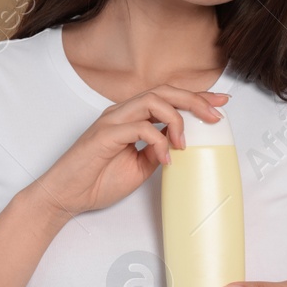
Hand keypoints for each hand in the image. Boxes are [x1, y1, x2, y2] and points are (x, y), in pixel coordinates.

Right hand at [27, 85, 228, 218]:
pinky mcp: (104, 134)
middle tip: (215, 115)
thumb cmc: (96, 181)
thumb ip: (157, 150)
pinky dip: (158, 141)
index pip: (166, 97)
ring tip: (185, 142)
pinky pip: (140, 127)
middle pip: (163, 91)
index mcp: (129, 117)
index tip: (220, 103)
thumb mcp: (139, 166)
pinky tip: (164, 159)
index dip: (195, 97)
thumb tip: (179, 143)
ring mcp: (111, 120)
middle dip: (194, 99)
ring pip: (152, 100)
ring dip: (176, 118)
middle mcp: (121, 112)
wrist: (66, 195)